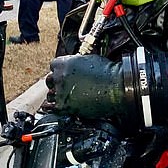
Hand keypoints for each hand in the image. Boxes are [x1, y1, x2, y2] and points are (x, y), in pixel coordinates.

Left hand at [45, 49, 167, 129]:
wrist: (117, 88)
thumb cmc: (108, 73)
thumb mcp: (90, 59)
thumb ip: (77, 62)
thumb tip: (75, 66)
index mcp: (65, 63)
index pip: (53, 65)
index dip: (59, 70)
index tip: (64, 74)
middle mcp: (60, 76)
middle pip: (50, 80)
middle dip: (57, 83)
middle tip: (66, 86)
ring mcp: (61, 91)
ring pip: (50, 94)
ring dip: (57, 95)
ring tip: (67, 97)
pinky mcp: (64, 105)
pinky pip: (51, 107)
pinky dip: (54, 107)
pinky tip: (59, 106)